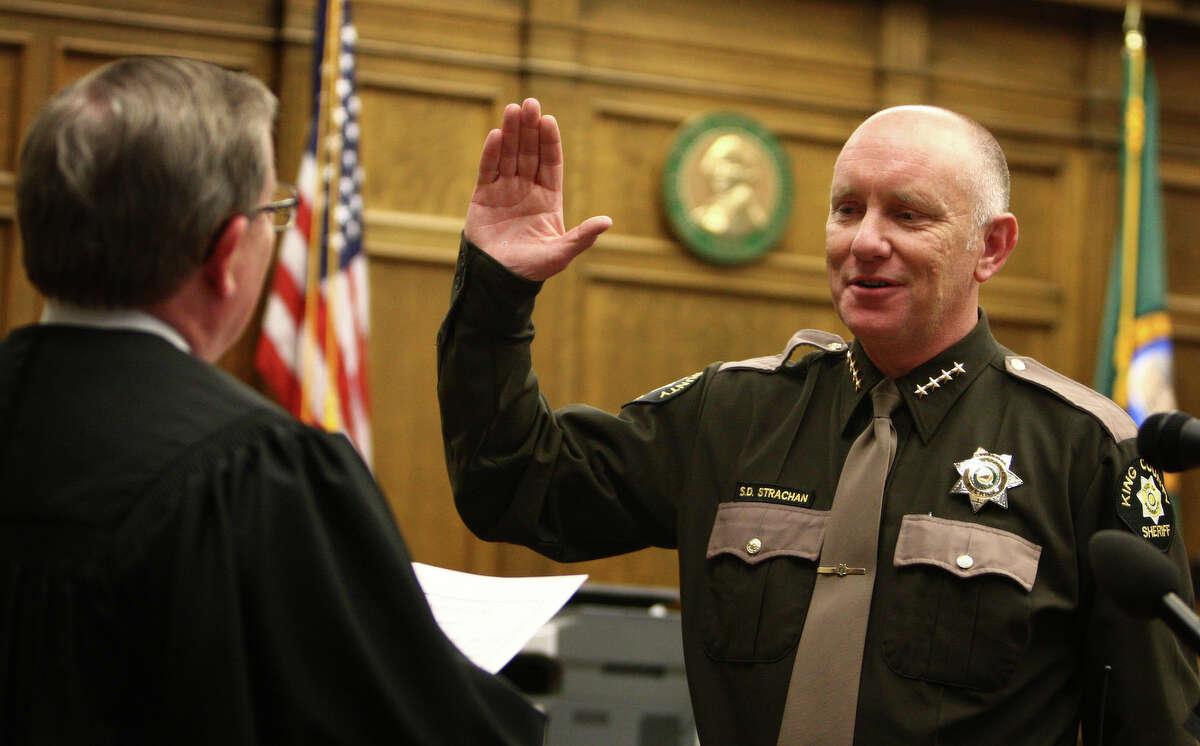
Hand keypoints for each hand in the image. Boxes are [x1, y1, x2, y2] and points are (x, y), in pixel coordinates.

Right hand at [465, 98, 611, 280]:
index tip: (548, 120)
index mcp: (548, 199)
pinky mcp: (483, 197)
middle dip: (530, 129)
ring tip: (512, 109)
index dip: (549, 142)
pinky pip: (488, 170)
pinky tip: (495, 135)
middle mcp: (527, 190)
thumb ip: (583, 237)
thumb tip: (608, 221)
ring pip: (508, 155)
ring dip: (510, 133)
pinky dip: (491, 153)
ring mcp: (504, 191)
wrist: (498, 281)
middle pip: (529, 153)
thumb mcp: (561, 253)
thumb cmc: (532, 269)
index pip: (550, 163)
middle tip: (530, 103)